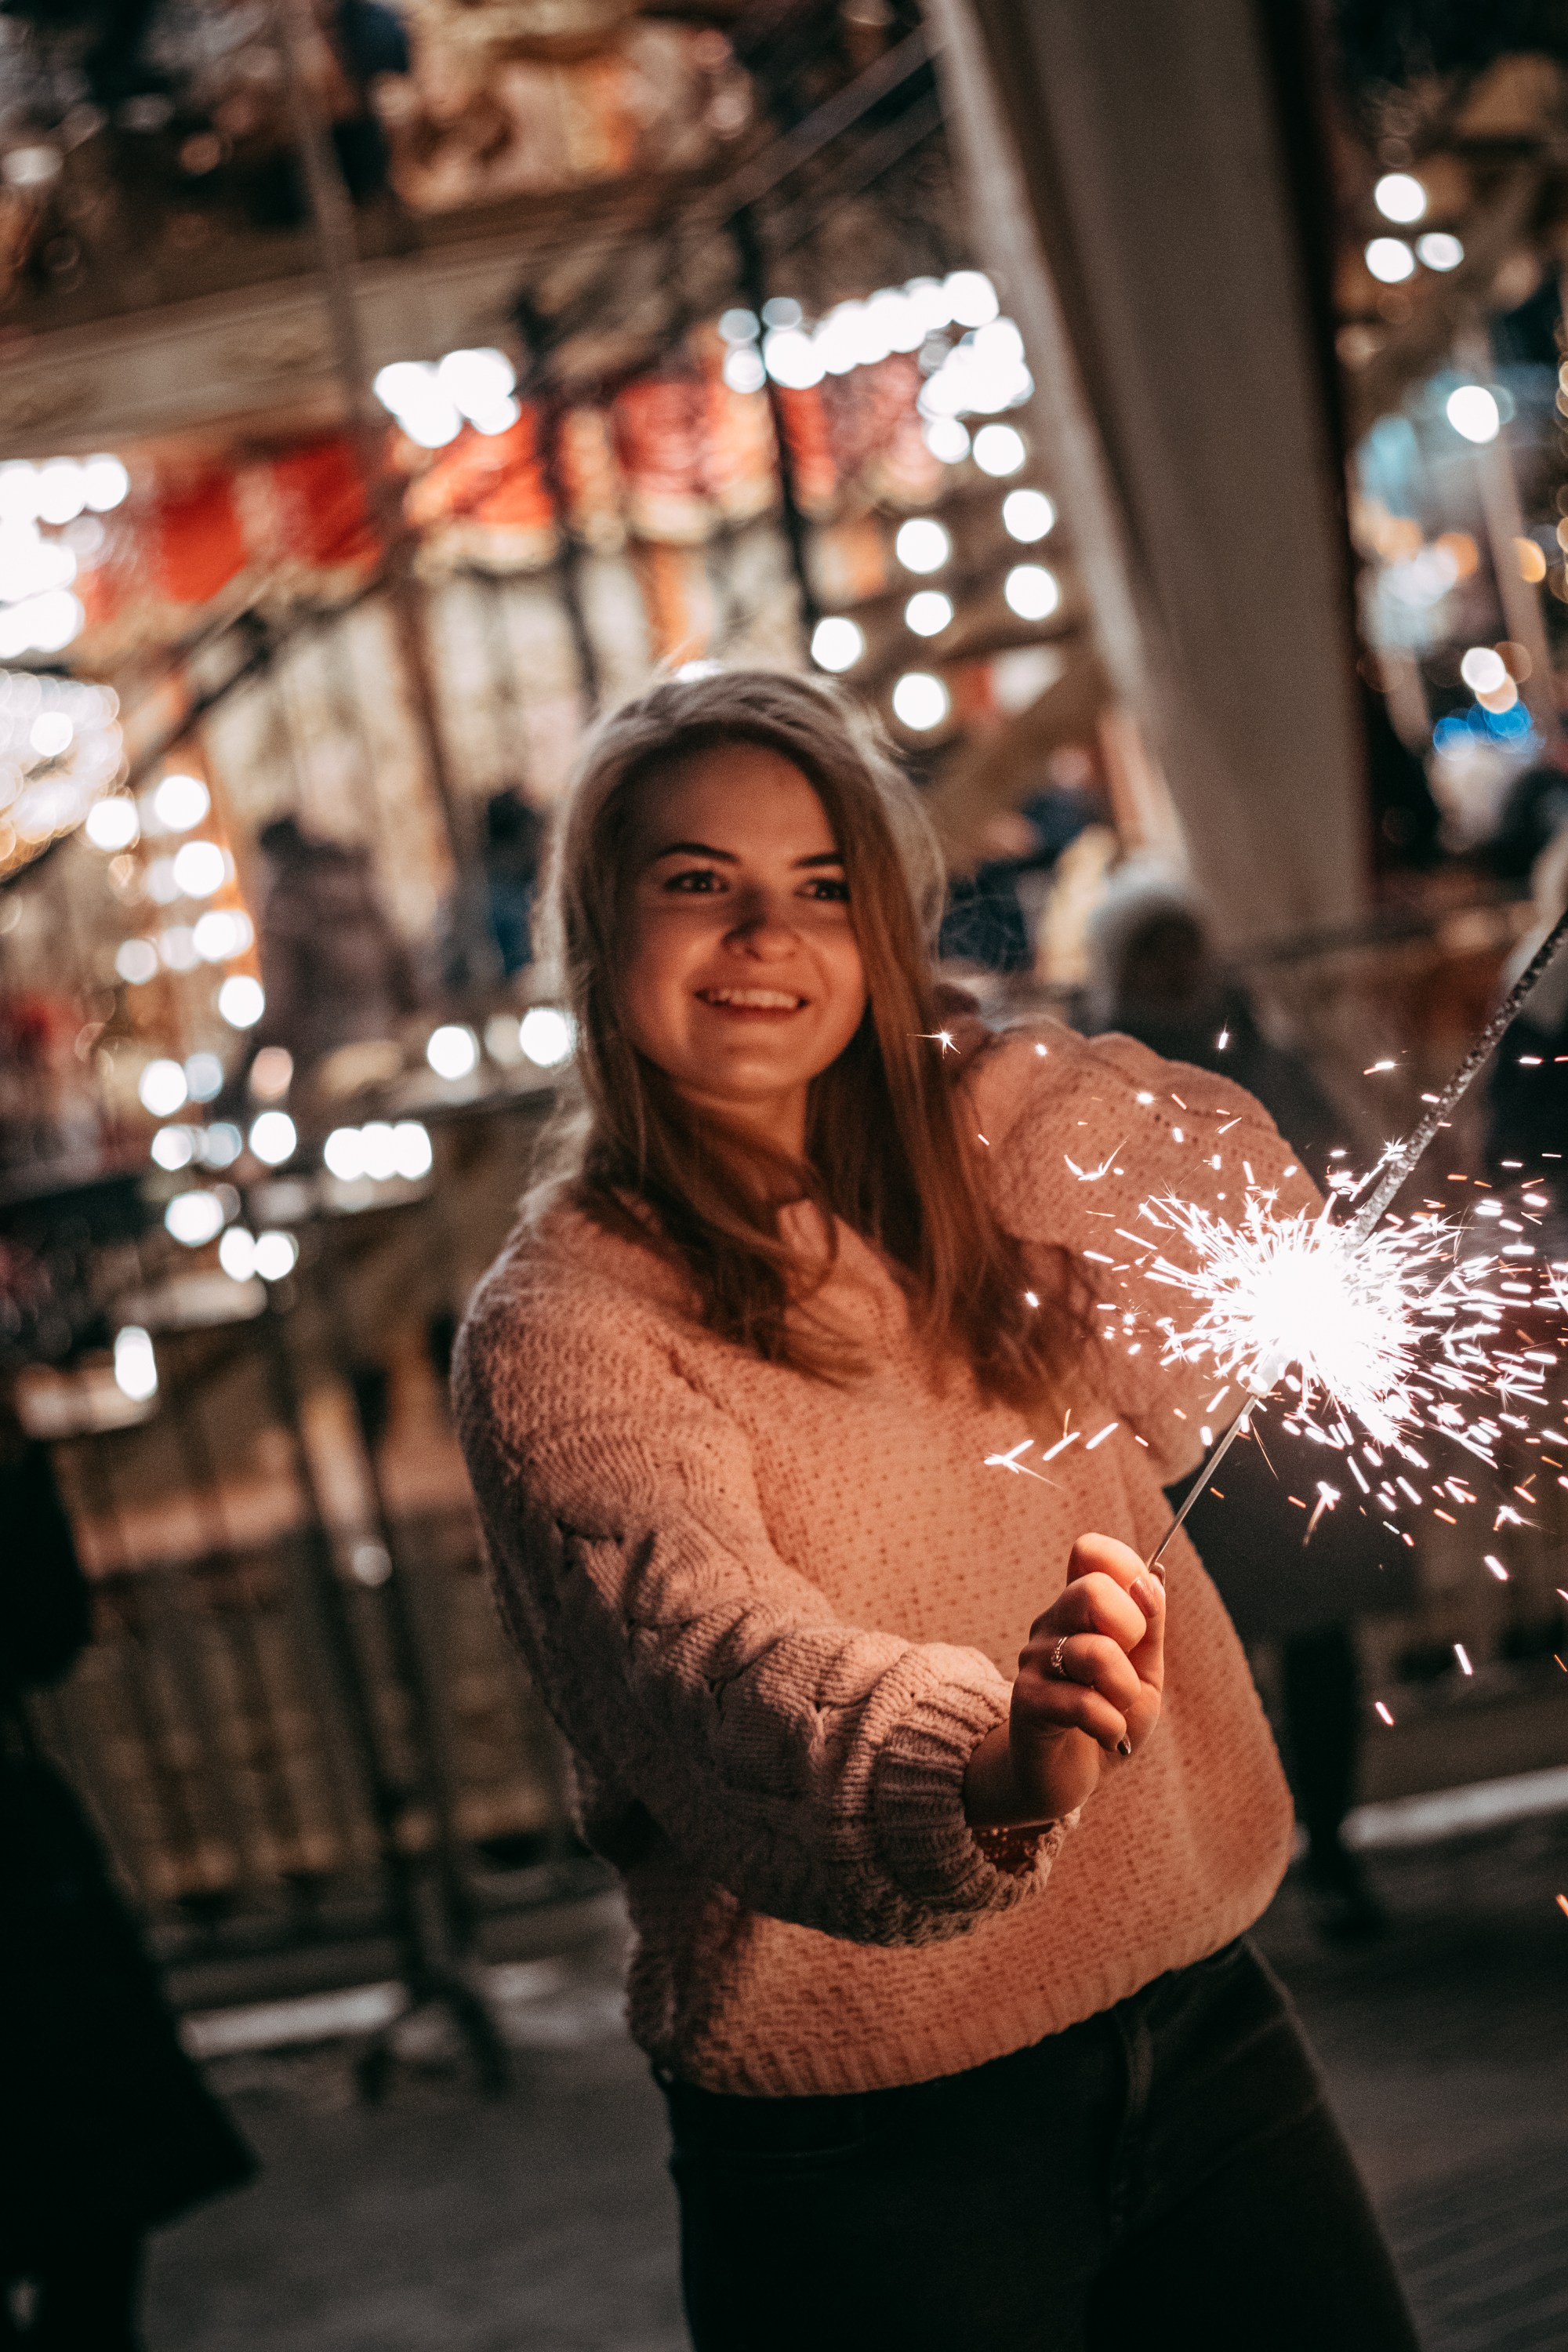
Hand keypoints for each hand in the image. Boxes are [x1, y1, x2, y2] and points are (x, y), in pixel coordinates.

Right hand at [964, 1534, 1165, 1826]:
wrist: (1065, 1776)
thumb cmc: (1107, 1715)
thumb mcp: (1144, 1671)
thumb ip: (1150, 1626)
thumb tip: (1151, 1578)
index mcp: (1079, 1609)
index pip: (1089, 1552)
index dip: (1123, 1566)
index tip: (1141, 1605)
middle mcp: (1052, 1625)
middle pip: (1091, 1591)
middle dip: (1131, 1629)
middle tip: (1128, 1661)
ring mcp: (1035, 1661)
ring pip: (1095, 1653)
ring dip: (1124, 1691)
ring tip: (1118, 1709)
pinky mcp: (1028, 1702)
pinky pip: (1085, 1705)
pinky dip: (1112, 1727)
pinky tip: (1107, 1736)